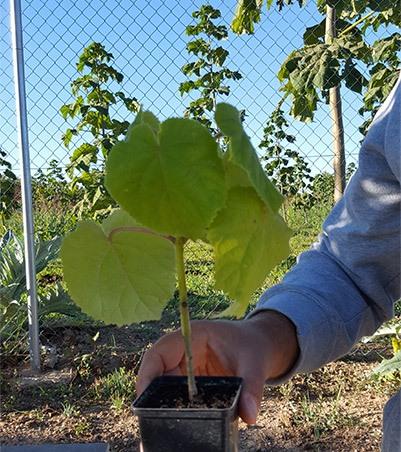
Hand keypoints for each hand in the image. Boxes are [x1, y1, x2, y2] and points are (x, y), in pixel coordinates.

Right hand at [136, 311, 298, 423]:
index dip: (148, 372)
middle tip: (150, 421)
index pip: (160, 351)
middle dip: (151, 395)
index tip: (143, 397)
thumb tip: (249, 415)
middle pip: (157, 373)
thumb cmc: (254, 345)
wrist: (260, 345)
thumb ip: (252, 386)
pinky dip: (175, 410)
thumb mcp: (256, 362)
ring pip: (164, 387)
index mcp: (193, 335)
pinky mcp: (191, 383)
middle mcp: (183, 351)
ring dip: (161, 405)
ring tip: (159, 428)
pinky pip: (177, 396)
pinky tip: (177, 425)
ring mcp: (186, 368)